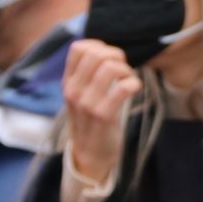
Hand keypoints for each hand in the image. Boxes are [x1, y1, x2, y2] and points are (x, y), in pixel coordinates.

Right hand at [63, 40, 140, 182]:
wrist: (89, 154)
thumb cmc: (91, 121)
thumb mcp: (80, 95)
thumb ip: (86, 74)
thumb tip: (104, 49)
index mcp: (68, 82)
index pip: (79, 48)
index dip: (100, 46)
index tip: (110, 58)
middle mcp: (74, 90)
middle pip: (96, 54)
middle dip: (117, 56)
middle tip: (123, 70)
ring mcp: (87, 103)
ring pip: (110, 67)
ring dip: (126, 70)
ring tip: (128, 80)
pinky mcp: (104, 115)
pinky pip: (123, 88)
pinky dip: (133, 84)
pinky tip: (133, 90)